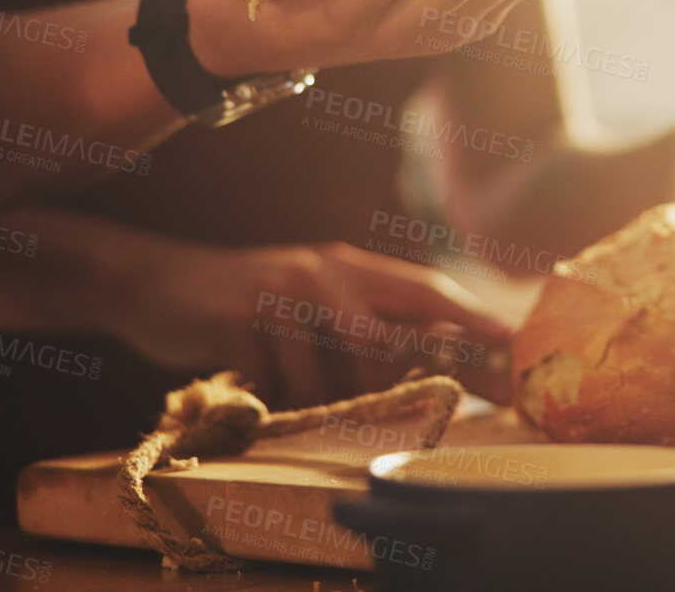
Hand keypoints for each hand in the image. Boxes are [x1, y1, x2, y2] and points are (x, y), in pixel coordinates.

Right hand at [119, 240, 514, 408]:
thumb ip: (368, 326)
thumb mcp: (315, 304)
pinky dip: (267, 398)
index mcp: (351, 267)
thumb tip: (442, 365)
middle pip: (384, 340)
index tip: (513, 348)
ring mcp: (279, 290)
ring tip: (293, 392)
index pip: (426, 292)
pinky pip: (273, 384)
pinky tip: (250, 382)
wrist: (160, 285)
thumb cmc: (252, 306)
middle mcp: (323, 271)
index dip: (472, 319)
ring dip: (316, 400)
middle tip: (397, 407)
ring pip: (327, 375)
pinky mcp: (237, 315)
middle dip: (394, 382)